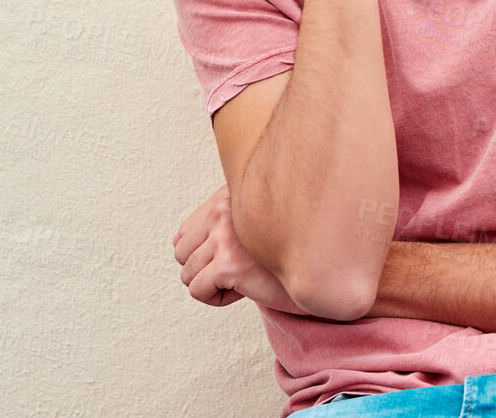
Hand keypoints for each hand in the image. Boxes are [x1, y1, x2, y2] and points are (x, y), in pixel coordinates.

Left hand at [172, 183, 313, 316]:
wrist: (320, 274)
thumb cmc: (285, 254)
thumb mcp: (249, 228)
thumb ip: (216, 225)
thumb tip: (175, 242)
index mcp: (227, 197)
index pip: (185, 231)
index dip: (205, 253)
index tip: (233, 257)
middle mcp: (223, 210)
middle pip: (181, 253)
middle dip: (205, 269)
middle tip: (237, 272)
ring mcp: (225, 236)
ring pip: (187, 274)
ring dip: (213, 285)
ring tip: (242, 280)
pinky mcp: (229, 264)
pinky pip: (198, 290)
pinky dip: (216, 298)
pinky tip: (242, 291)